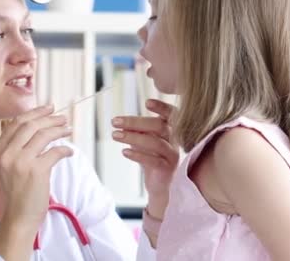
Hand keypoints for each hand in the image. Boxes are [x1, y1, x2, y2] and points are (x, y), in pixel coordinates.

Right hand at [0, 104, 73, 229]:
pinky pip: (54, 152)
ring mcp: (20, 162)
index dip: (34, 113)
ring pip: (43, 135)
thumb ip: (15, 147)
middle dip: (49, 118)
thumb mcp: (7, 167)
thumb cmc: (16, 192)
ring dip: (59, 130)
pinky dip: (65, 150)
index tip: (48, 108)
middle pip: (30, 125)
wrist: (18, 217)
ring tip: (68, 130)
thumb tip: (35, 124)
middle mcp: (6, 154)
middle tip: (62, 118)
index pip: (16, 123)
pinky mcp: (36, 171)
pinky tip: (69, 152)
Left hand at [111, 99, 178, 218]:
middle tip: (115, 121)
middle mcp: (174, 142)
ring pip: (154, 143)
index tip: (147, 102)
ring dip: (132, 137)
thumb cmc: (152, 160)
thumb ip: (139, 132)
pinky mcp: (167, 170)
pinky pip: (153, 161)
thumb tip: (122, 122)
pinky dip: (137, 155)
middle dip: (135, 122)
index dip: (162, 107)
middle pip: (159, 126)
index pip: (171, 115)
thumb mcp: (145, 143)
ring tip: (114, 135)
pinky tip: (124, 152)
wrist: (161, 187)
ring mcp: (172, 156)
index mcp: (171, 132)